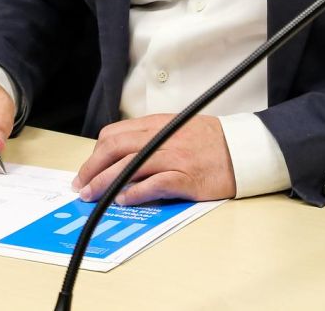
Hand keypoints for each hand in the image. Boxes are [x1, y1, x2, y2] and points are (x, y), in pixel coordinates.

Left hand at [73, 114, 235, 205]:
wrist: (243, 150)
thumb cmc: (213, 141)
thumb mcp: (177, 127)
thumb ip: (151, 136)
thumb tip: (123, 154)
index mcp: (157, 124)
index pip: (114, 134)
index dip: (95, 153)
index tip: (87, 169)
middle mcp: (162, 138)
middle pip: (115, 149)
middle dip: (92, 169)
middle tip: (81, 186)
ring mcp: (174, 157)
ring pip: (129, 166)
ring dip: (105, 183)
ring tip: (92, 196)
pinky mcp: (186, 177)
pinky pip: (154, 183)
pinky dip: (135, 192)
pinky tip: (124, 200)